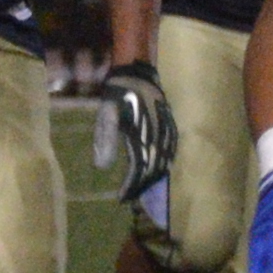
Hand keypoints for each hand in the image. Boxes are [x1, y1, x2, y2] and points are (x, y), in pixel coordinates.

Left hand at [97, 59, 178, 201]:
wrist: (138, 75)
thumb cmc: (118, 94)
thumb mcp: (106, 115)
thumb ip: (104, 140)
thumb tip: (102, 168)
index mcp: (142, 137)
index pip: (139, 169)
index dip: (131, 185)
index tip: (122, 198)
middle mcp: (158, 138)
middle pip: (154, 169)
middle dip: (143, 185)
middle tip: (131, 197)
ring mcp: (167, 133)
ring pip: (164, 163)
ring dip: (154, 178)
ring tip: (142, 188)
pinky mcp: (171, 129)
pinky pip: (170, 153)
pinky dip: (163, 166)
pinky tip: (157, 170)